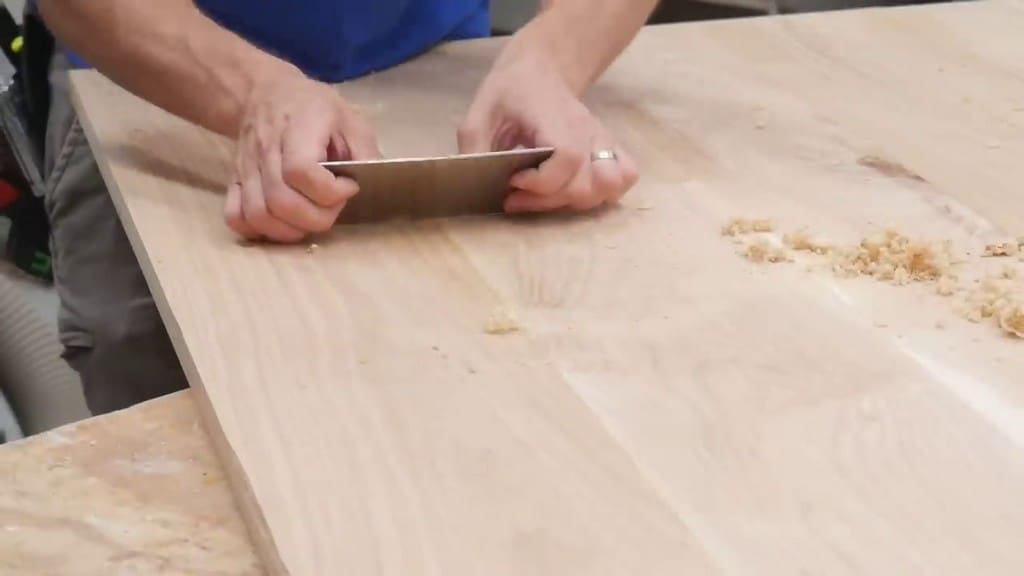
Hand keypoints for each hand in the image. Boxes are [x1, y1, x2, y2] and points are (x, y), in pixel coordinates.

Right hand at [224, 71, 379, 241]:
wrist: (266, 93)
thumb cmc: (313, 107)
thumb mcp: (349, 118)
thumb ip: (365, 150)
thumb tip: (376, 180)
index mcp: (296, 129)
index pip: (301, 172)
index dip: (330, 191)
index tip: (350, 187)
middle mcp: (265, 150)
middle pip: (281, 201)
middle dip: (316, 217)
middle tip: (334, 207)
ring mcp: (246, 168)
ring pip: (258, 215)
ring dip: (291, 230)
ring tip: (312, 218)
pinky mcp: (235, 181)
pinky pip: (236, 217)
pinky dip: (258, 230)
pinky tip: (282, 224)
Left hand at [457, 49, 637, 213]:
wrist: (540, 70)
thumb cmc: (511, 91)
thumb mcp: (480, 112)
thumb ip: (474, 147)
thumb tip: (473, 182)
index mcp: (556, 119)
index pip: (567, 158)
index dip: (540, 182)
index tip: (513, 180)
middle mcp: (587, 131)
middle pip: (586, 183)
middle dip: (548, 200)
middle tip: (517, 195)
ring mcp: (603, 141)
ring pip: (609, 185)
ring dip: (575, 201)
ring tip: (546, 197)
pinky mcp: (610, 149)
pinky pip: (625, 177)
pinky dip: (604, 193)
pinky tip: (574, 192)